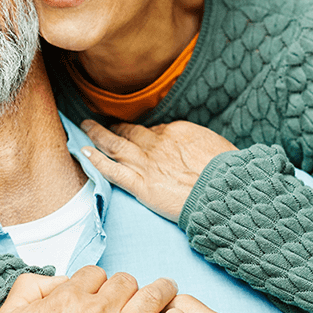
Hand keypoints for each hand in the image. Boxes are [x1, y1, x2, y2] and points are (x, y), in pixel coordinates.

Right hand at [0, 266, 189, 312]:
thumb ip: (29, 287)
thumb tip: (58, 281)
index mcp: (70, 297)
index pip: (95, 274)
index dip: (99, 284)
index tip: (101, 296)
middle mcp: (99, 309)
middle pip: (126, 281)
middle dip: (129, 288)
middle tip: (132, 300)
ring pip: (154, 295)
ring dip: (162, 291)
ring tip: (167, 293)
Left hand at [80, 120, 236, 221]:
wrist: (226, 190)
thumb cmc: (229, 172)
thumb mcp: (218, 147)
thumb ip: (201, 145)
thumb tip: (198, 149)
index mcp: (177, 132)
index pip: (154, 130)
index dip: (143, 133)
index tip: (135, 132)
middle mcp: (157, 144)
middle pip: (130, 132)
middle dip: (114, 127)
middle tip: (100, 122)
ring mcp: (147, 164)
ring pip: (115, 145)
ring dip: (97, 135)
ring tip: (84, 127)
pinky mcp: (142, 185)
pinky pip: (113, 171)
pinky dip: (97, 161)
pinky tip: (84, 153)